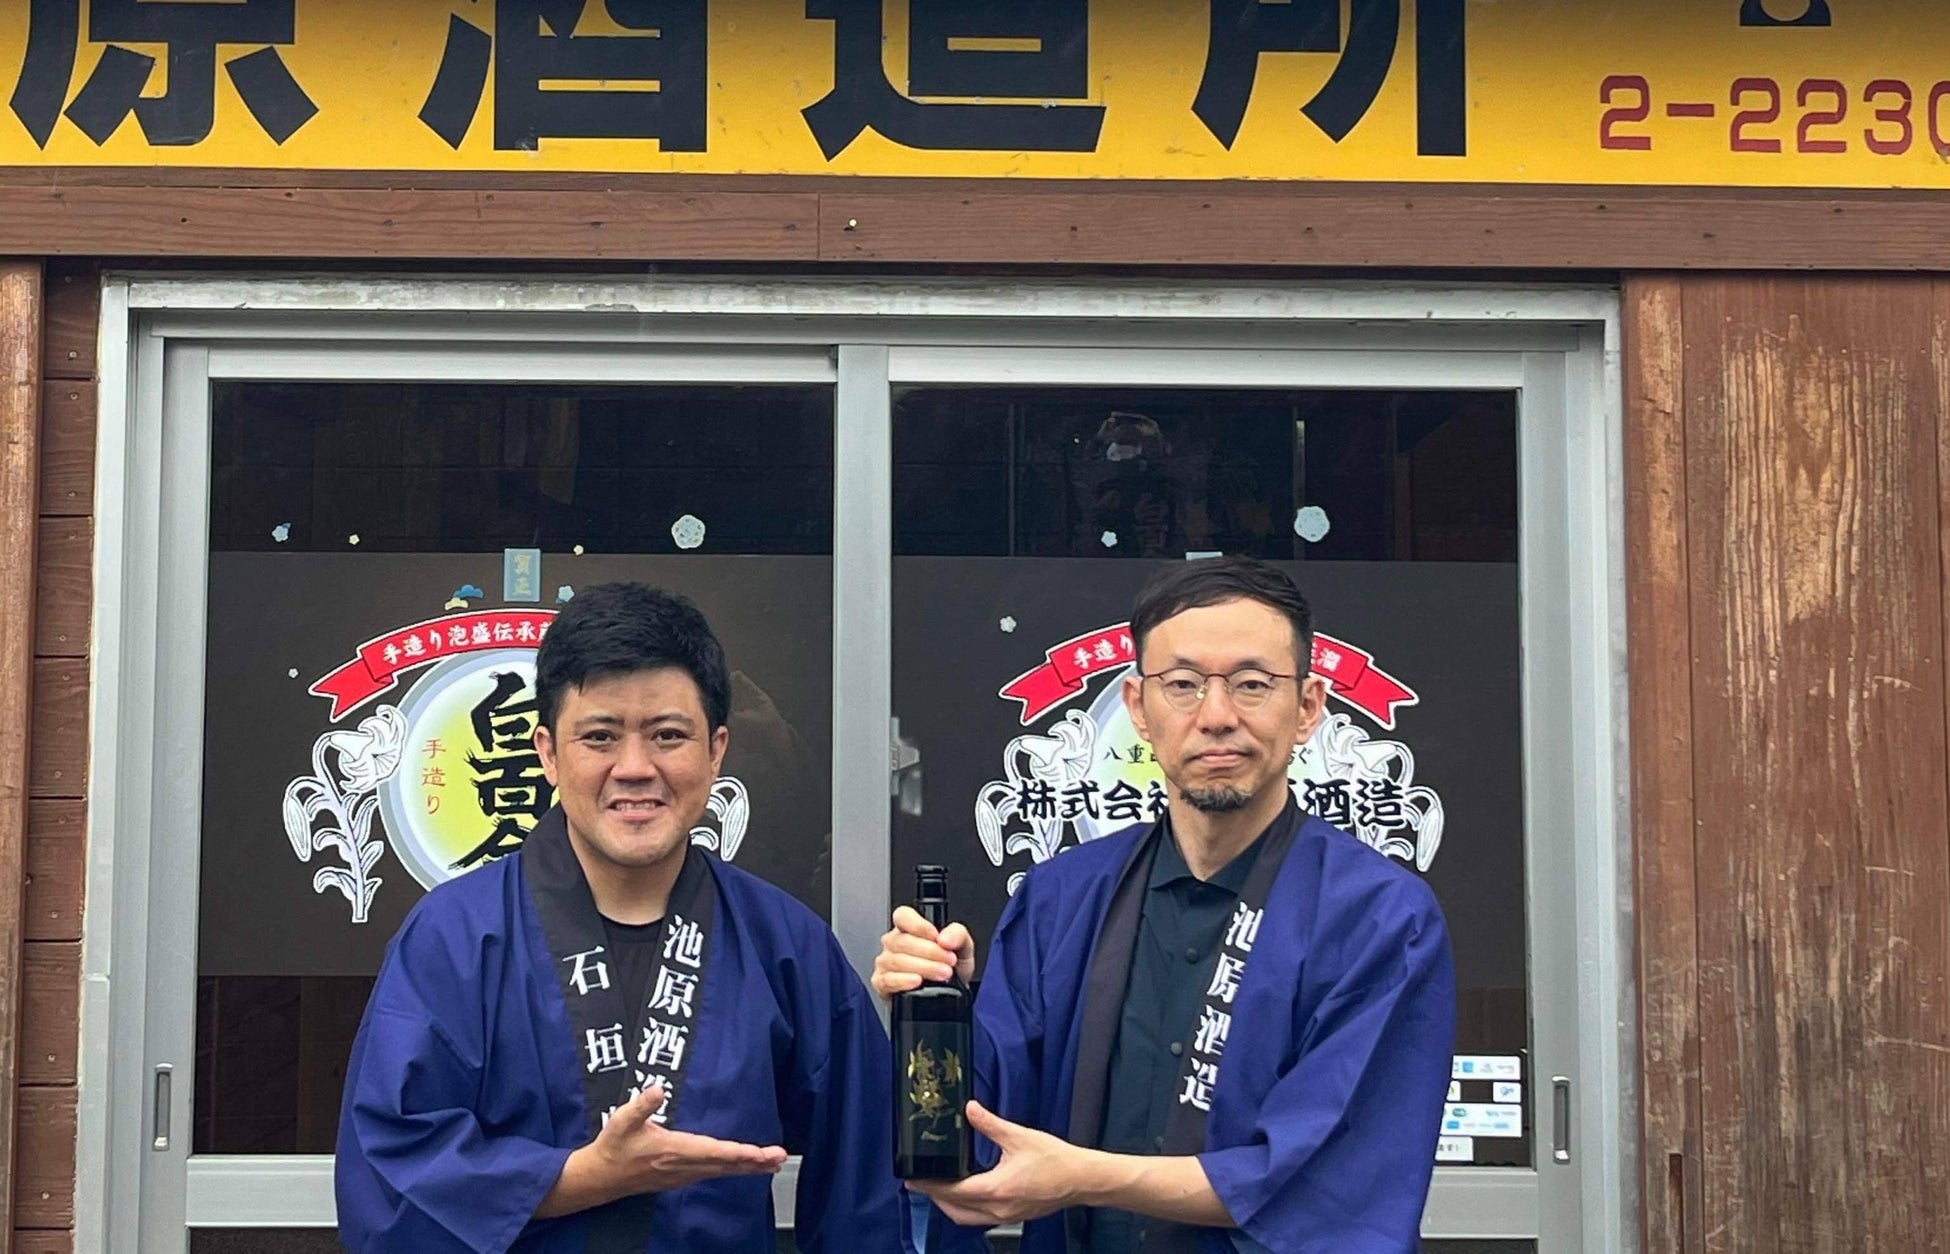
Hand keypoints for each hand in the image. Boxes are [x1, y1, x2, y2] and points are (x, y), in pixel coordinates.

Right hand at [537, 1085, 785, 1216]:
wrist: (601, 1178)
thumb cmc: (613, 1146)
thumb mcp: (621, 1121)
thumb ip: (641, 1105)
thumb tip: (658, 1088)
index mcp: (672, 1151)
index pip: (712, 1152)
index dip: (737, 1153)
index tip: (758, 1153)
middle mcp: (682, 1166)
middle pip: (725, 1165)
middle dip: (754, 1162)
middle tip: (780, 1158)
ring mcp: (683, 1175)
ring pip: (722, 1172)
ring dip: (748, 1167)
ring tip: (773, 1163)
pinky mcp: (681, 1178)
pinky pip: (714, 1174)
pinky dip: (734, 1169)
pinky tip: (746, 1167)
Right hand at [871, 905, 974, 999]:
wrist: (951, 995)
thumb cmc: (952, 968)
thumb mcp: (963, 947)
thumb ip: (958, 935)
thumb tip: (945, 937)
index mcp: (910, 928)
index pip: (903, 916)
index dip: (918, 925)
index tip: (936, 937)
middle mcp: (894, 942)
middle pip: (902, 941)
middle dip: (929, 952)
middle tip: (949, 961)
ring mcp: (885, 962)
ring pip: (896, 960)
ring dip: (922, 967)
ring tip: (942, 974)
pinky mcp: (882, 983)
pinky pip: (887, 980)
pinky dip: (903, 981)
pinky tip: (917, 982)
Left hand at [909, 1101, 1081, 1226]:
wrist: (1082, 1179)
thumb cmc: (1056, 1160)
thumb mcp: (1019, 1137)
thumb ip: (990, 1124)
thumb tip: (970, 1110)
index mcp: (997, 1189)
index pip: (953, 1192)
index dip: (930, 1186)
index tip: (913, 1180)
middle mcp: (999, 1208)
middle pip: (955, 1211)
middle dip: (935, 1198)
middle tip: (921, 1183)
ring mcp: (1006, 1216)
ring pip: (967, 1218)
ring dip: (950, 1206)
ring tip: (939, 1188)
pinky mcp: (1014, 1216)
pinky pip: (981, 1218)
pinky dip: (967, 1209)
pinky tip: (967, 1193)